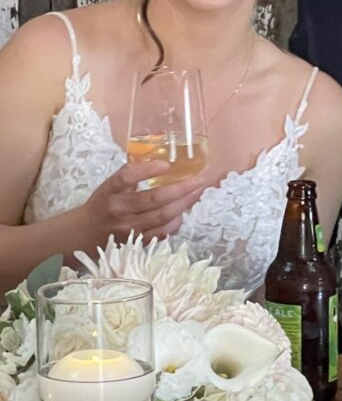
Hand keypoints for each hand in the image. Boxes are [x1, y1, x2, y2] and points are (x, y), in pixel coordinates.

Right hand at [81, 159, 206, 244]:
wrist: (82, 235)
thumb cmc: (102, 205)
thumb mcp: (110, 186)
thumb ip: (132, 175)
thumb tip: (162, 158)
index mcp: (110, 191)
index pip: (126, 177)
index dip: (146, 170)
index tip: (166, 164)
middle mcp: (119, 210)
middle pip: (153, 199)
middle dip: (181, 189)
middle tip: (199, 179)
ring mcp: (128, 229)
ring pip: (161, 217)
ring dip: (183, 204)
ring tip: (198, 192)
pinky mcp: (135, 243)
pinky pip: (160, 234)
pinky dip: (175, 223)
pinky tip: (184, 213)